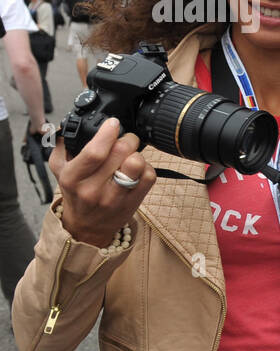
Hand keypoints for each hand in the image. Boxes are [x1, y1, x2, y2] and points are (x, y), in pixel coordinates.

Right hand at [52, 118, 155, 247]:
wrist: (87, 227)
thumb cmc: (76, 193)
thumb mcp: (60, 170)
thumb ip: (62, 145)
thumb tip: (68, 125)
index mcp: (73, 178)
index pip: (94, 152)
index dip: (108, 133)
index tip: (113, 124)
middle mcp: (93, 189)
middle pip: (120, 152)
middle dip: (126, 139)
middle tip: (124, 139)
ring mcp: (115, 198)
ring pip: (137, 163)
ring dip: (136, 153)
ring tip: (129, 156)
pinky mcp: (134, 202)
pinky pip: (149, 175)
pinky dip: (146, 167)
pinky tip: (136, 169)